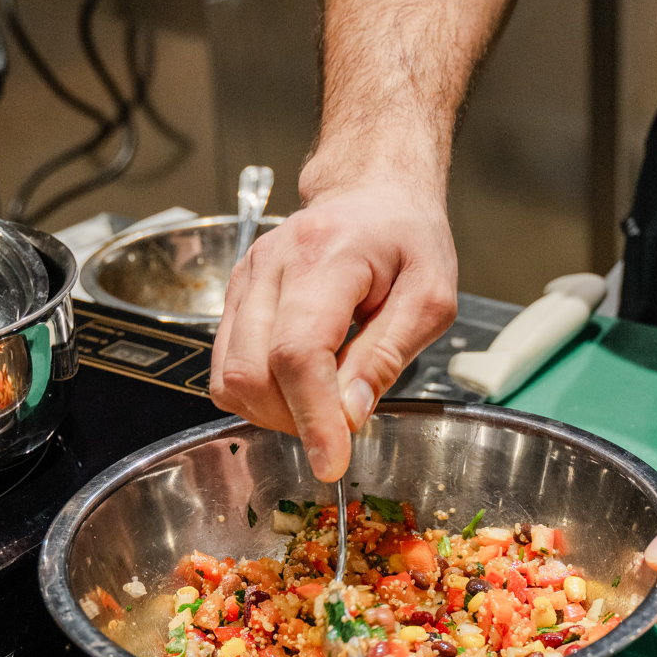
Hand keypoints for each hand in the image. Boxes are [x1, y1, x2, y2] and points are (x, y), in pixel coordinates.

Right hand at [209, 178, 457, 481]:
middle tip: (341, 426)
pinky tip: (300, 387)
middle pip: (252, 371)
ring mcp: (246, 280)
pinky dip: (259, 395)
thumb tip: (349, 415)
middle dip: (294, 419)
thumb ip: (388, 356)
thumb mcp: (431, 296)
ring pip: (229, 376)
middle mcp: (271, 265)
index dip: (311, 416)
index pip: (299, 352)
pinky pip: (226, 366)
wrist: (375, 193)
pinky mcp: (236, 297)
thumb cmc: (409, 239)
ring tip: (323, 403)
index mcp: (326, 257)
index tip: (331, 462)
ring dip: (274, 413)